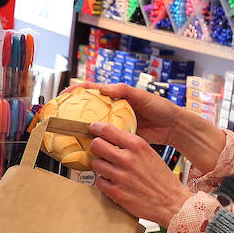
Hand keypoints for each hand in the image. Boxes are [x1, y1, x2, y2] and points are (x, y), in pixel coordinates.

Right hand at [78, 82, 223, 170]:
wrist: (173, 127)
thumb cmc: (160, 107)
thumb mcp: (142, 96)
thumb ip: (124, 91)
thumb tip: (103, 87)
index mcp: (117, 95)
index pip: (92, 90)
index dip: (76, 91)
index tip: (64, 95)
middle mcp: (114, 107)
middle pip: (89, 107)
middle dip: (74, 110)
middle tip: (61, 115)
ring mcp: (116, 122)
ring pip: (95, 123)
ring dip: (82, 126)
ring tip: (69, 131)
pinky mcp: (120, 135)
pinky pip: (104, 137)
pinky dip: (95, 140)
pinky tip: (86, 144)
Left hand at [89, 122, 190, 227]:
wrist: (172, 202)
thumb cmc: (161, 178)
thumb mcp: (149, 153)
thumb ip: (131, 145)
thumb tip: (112, 139)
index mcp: (137, 145)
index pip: (107, 130)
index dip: (96, 128)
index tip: (93, 129)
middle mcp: (127, 158)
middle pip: (96, 145)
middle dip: (97, 148)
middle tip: (101, 152)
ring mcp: (120, 176)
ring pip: (96, 164)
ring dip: (101, 166)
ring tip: (111, 170)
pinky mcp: (116, 192)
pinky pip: (99, 181)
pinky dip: (104, 182)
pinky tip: (114, 182)